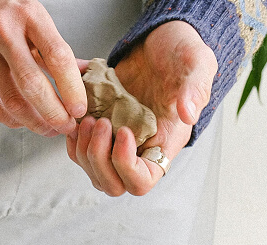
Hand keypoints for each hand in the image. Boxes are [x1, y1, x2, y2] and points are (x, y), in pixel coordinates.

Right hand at [0, 0, 85, 136]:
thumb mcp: (32, 16)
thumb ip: (54, 46)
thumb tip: (84, 73)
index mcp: (28, 16)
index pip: (56, 56)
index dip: (72, 87)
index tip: (80, 108)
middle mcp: (3, 33)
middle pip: (33, 84)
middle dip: (55, 113)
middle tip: (67, 125)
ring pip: (13, 101)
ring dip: (36, 122)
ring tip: (49, 128)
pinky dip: (12, 120)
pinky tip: (23, 121)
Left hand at [67, 21, 215, 195]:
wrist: (160, 40)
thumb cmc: (182, 53)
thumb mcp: (196, 63)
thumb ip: (195, 88)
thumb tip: (187, 114)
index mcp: (164, 141)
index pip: (142, 181)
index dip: (125, 165)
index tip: (123, 131)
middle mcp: (139, 147)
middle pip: (111, 183)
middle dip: (97, 158)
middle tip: (98, 122)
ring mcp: (116, 139)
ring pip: (90, 168)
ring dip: (81, 147)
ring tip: (86, 115)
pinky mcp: (99, 126)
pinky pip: (77, 146)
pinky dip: (71, 133)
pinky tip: (76, 108)